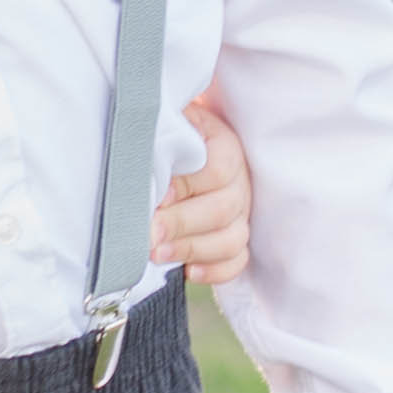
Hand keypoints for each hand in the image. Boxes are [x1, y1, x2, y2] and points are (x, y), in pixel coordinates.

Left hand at [154, 87, 252, 288]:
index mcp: (226, 146)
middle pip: (222, 209)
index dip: (186, 186)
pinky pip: (237, 260)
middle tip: (149, 234)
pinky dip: (216, 270)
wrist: (186, 139)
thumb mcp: (172, 121)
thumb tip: (149, 153)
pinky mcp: (236, 234)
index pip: (217, 170)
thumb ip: (165, 134)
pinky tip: (188, 271)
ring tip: (158, 254)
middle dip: (182, 224)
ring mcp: (242, 210)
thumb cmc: (172, 131)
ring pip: (232, 239)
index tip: (158, 196)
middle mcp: (240, 180)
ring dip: (193, 249)